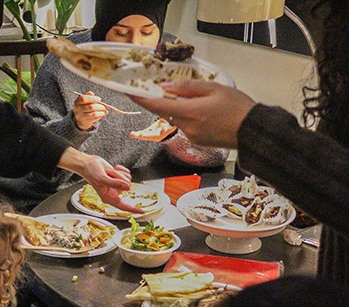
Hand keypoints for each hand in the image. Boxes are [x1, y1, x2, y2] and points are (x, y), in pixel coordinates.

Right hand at [58, 148, 142, 212]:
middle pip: (127, 186)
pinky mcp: (119, 178)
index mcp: (108, 197)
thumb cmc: (91, 172)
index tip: (142, 211)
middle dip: (119, 177)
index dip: (133, 209)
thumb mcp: (101, 178)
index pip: (122, 206)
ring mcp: (117, 185)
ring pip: (128, 178)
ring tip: (109, 172)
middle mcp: (113, 192)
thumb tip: (128, 187)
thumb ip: (114, 183)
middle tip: (109, 174)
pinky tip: (112, 169)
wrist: (88, 163)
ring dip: (119, 173)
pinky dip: (121, 169)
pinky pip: (127, 173)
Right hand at [73, 91, 108, 130]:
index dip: (93, 98)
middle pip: (91, 107)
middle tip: (105, 106)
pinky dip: (100, 115)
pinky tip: (102, 113)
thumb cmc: (84, 106)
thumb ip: (90, 96)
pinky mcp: (86, 122)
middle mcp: (78, 109)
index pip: (84, 99)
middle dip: (100, 106)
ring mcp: (82, 117)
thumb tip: (96, 97)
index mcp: (77, 102)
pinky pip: (95, 119)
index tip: (99, 99)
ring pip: (94, 114)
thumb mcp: (85, 100)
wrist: (80, 118)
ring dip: (102, 112)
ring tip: (105, 110)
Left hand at [129, 80, 255, 148]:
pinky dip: (189, 116)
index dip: (140, 99)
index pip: (157, 106)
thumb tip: (166, 87)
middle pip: (166, 112)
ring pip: (176, 118)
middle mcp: (187, 127)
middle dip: (165, 100)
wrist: (254, 132)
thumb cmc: (239, 108)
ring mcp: (191, 136)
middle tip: (172, 88)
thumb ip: (188, 87)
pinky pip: (186, 126)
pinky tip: (205, 112)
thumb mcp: (215, 88)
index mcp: (190, 112)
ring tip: (201, 100)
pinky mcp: (197, 141)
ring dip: (180, 108)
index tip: (129, 92)